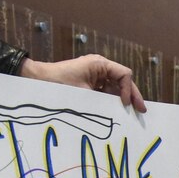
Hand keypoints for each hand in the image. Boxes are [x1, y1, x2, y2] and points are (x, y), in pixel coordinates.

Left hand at [20, 54, 146, 111]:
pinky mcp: (90, 82)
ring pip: (116, 86)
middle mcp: (100, 66)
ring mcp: (95, 74)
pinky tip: (116, 111)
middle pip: (123, 80)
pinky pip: (107, 90)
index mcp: (100, 64)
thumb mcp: (84, 93)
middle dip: (132, 96)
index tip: (126, 104)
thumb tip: (121, 112)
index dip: (129, 90)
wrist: (38, 80)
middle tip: (141, 111)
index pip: (125, 74)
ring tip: (130, 113)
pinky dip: (112, 100)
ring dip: (123, 99)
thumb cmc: (59, 83)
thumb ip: (105, 100)